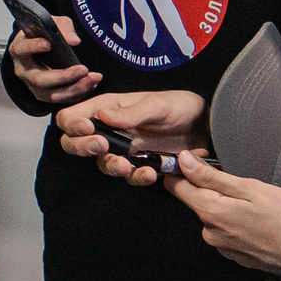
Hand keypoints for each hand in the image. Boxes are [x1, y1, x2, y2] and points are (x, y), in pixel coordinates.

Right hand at [8, 27, 96, 106]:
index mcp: (19, 50)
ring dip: (75, 88)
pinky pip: (62, 98)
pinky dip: (79, 92)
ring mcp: (33, 86)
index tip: (48, 43)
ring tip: (93, 78)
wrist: (42, 46)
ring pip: (52, 94)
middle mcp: (23, 71)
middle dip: (63, 76)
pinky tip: (92, 83)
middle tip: (83, 69)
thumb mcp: (52, 23)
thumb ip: (62, 27)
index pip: (22, 49)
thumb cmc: (43, 33)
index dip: (33, 47)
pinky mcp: (45, 95)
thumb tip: (73, 40)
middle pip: (40, 79)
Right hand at [55, 90, 206, 186]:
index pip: (72, 116)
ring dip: (108, 166)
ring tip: (123, 165)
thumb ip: (131, 113)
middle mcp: (111, 130)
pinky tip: (149, 172)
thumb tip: (102, 116)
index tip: (86, 128)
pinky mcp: (141, 166)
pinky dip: (136, 177)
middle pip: (76, 143)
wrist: (208, 127)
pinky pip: (130, 177)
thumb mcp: (157, 104)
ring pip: (101, 163)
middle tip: (100, 146)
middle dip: (82, 147)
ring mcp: (124, 150)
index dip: (72, 124)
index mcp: (108, 109)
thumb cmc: (181, 106)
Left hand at [164, 152, 280, 272]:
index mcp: (210, 212)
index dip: (184, 169)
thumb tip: (182, 160)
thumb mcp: (249, 187)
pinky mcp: (235, 256)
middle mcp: (210, 233)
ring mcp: (222, 247)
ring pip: (213, 217)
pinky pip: (226, 232)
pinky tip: (255, 219)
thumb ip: (211, 176)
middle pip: (197, 202)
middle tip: (238, 181)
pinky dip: (235, 222)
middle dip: (209, 188)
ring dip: (224, 206)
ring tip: (252, 202)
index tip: (201, 159)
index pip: (177, 187)